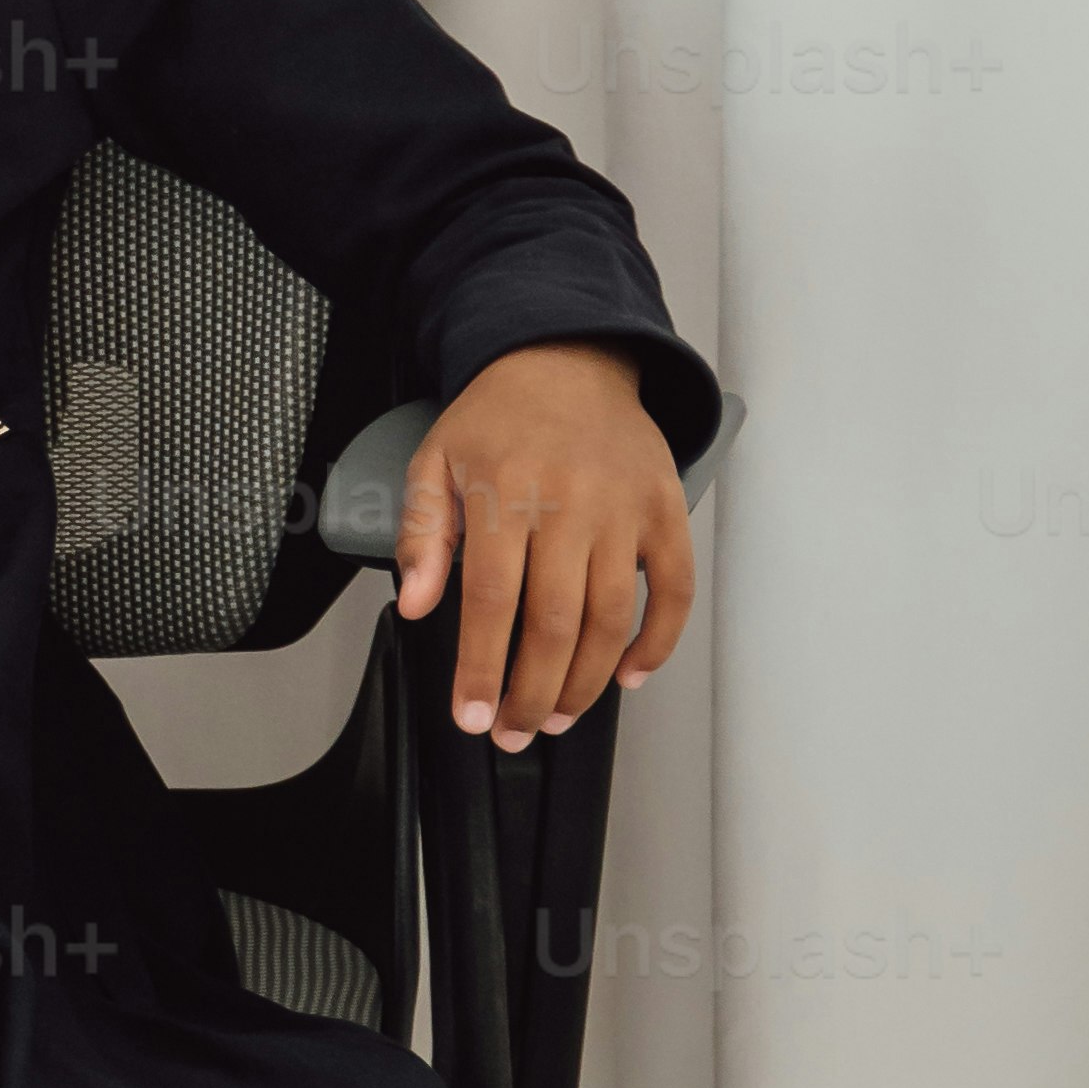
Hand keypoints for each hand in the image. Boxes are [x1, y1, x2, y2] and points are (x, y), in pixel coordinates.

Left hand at [392, 345, 693, 752]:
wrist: (568, 356)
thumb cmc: (498, 416)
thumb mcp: (435, 460)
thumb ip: (421, 535)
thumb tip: (414, 604)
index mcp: (506, 493)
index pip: (493, 602)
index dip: (483, 669)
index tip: (474, 716)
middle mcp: (570, 504)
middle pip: (556, 624)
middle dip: (533, 693)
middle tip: (515, 732)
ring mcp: (625, 510)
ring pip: (613, 618)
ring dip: (588, 683)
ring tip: (558, 716)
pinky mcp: (666, 510)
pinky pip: (674, 589)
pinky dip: (658, 641)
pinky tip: (630, 675)